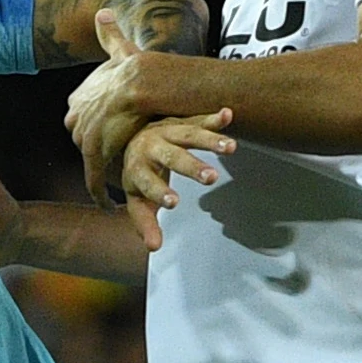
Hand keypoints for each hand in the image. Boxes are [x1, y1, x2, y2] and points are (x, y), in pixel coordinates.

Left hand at [62, 6, 158, 206]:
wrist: (146, 82)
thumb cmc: (141, 68)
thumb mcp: (121, 50)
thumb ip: (110, 35)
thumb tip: (102, 12)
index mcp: (82, 96)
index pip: (77, 115)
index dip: (90, 125)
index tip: (101, 135)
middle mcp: (78, 115)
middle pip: (81, 140)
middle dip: (92, 152)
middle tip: (107, 166)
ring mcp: (85, 134)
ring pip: (89, 160)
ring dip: (98, 175)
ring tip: (109, 188)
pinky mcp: (97, 152)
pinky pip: (95, 177)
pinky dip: (100, 193)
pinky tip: (106, 205)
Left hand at [114, 111, 236, 251]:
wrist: (131, 136)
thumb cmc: (139, 174)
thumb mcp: (137, 199)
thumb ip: (145, 223)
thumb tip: (155, 247)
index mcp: (137, 169)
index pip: (147, 182)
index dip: (159, 192)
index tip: (174, 202)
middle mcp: (151, 147)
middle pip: (171, 156)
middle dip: (191, 166)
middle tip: (211, 178)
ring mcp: (167, 131)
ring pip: (188, 134)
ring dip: (209, 140)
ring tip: (231, 147)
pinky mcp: (182, 122)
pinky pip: (199, 119)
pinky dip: (214, 118)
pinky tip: (227, 115)